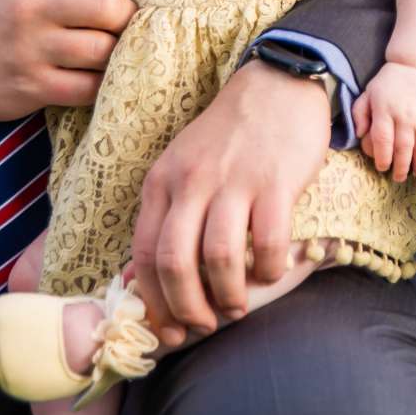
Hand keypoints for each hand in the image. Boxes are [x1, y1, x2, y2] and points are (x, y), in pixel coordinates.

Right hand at [0, 0, 131, 122]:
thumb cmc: (2, 9)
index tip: (118, 3)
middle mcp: (35, 10)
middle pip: (112, 9)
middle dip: (128, 21)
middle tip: (122, 29)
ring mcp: (34, 51)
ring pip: (104, 52)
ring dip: (116, 55)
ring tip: (108, 53)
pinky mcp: (34, 88)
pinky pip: (89, 88)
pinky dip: (100, 85)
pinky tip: (92, 76)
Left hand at [131, 58, 331, 347]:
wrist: (276, 84)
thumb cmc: (228, 136)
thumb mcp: (182, 167)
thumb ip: (165, 214)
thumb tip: (139, 277)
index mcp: (162, 181)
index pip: (145, 254)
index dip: (154, 301)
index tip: (169, 329)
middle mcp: (191, 182)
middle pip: (176, 263)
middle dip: (187, 308)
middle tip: (204, 325)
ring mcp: (234, 181)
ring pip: (219, 259)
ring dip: (230, 296)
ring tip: (238, 306)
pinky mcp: (275, 182)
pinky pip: (268, 243)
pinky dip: (269, 271)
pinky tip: (273, 272)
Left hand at [356, 64, 415, 181]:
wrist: (414, 66)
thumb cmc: (387, 83)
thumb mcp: (367, 95)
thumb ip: (359, 115)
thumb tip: (360, 135)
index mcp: (385, 111)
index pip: (383, 141)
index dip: (382, 158)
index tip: (382, 167)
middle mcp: (405, 116)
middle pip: (403, 149)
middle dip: (401, 168)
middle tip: (398, 178)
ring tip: (415, 173)